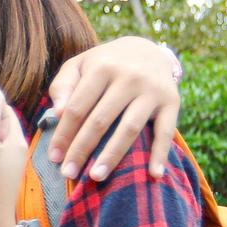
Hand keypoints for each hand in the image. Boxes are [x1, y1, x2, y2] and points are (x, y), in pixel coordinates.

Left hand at [46, 37, 180, 180]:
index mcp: (102, 67)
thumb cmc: (104, 64)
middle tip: (68, 174)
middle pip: (100, 120)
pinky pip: (166, 131)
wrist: (148, 49)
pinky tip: (153, 175)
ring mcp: (152, 90)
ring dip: (112, 155)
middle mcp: (129, 77)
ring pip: (129, 129)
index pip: (77, 107)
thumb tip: (57, 113)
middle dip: (81, 150)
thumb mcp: (79, 65)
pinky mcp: (172, 101)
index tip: (54, 158)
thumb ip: (62, 86)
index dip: (64, 134)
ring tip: (96, 177)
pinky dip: (161, 154)